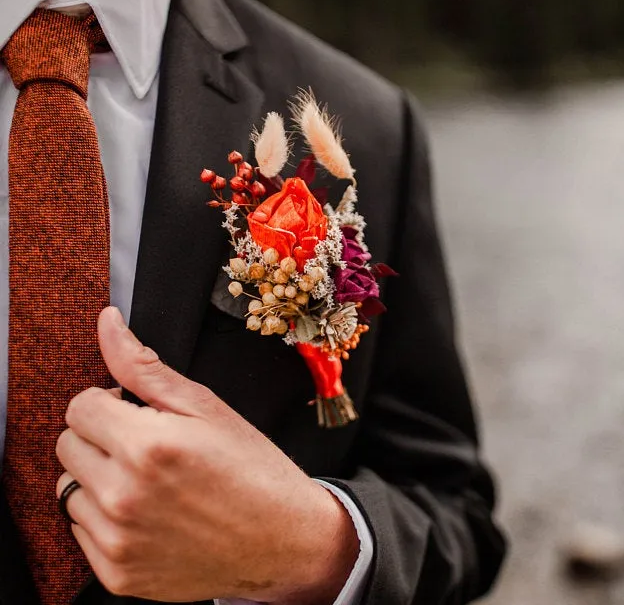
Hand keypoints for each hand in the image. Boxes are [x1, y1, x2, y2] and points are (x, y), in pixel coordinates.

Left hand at [56, 307, 358, 602]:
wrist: (282, 539)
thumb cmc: (251, 467)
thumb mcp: (205, 406)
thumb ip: (143, 366)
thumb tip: (107, 323)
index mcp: (147, 446)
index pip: (80, 406)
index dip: (110, 402)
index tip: (137, 412)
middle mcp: (123, 496)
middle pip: (67, 445)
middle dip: (100, 435)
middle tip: (146, 443)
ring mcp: (117, 540)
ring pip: (69, 488)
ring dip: (98, 476)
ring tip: (148, 480)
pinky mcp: (117, 573)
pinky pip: (80, 530)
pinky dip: (104, 516)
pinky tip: (147, 511)